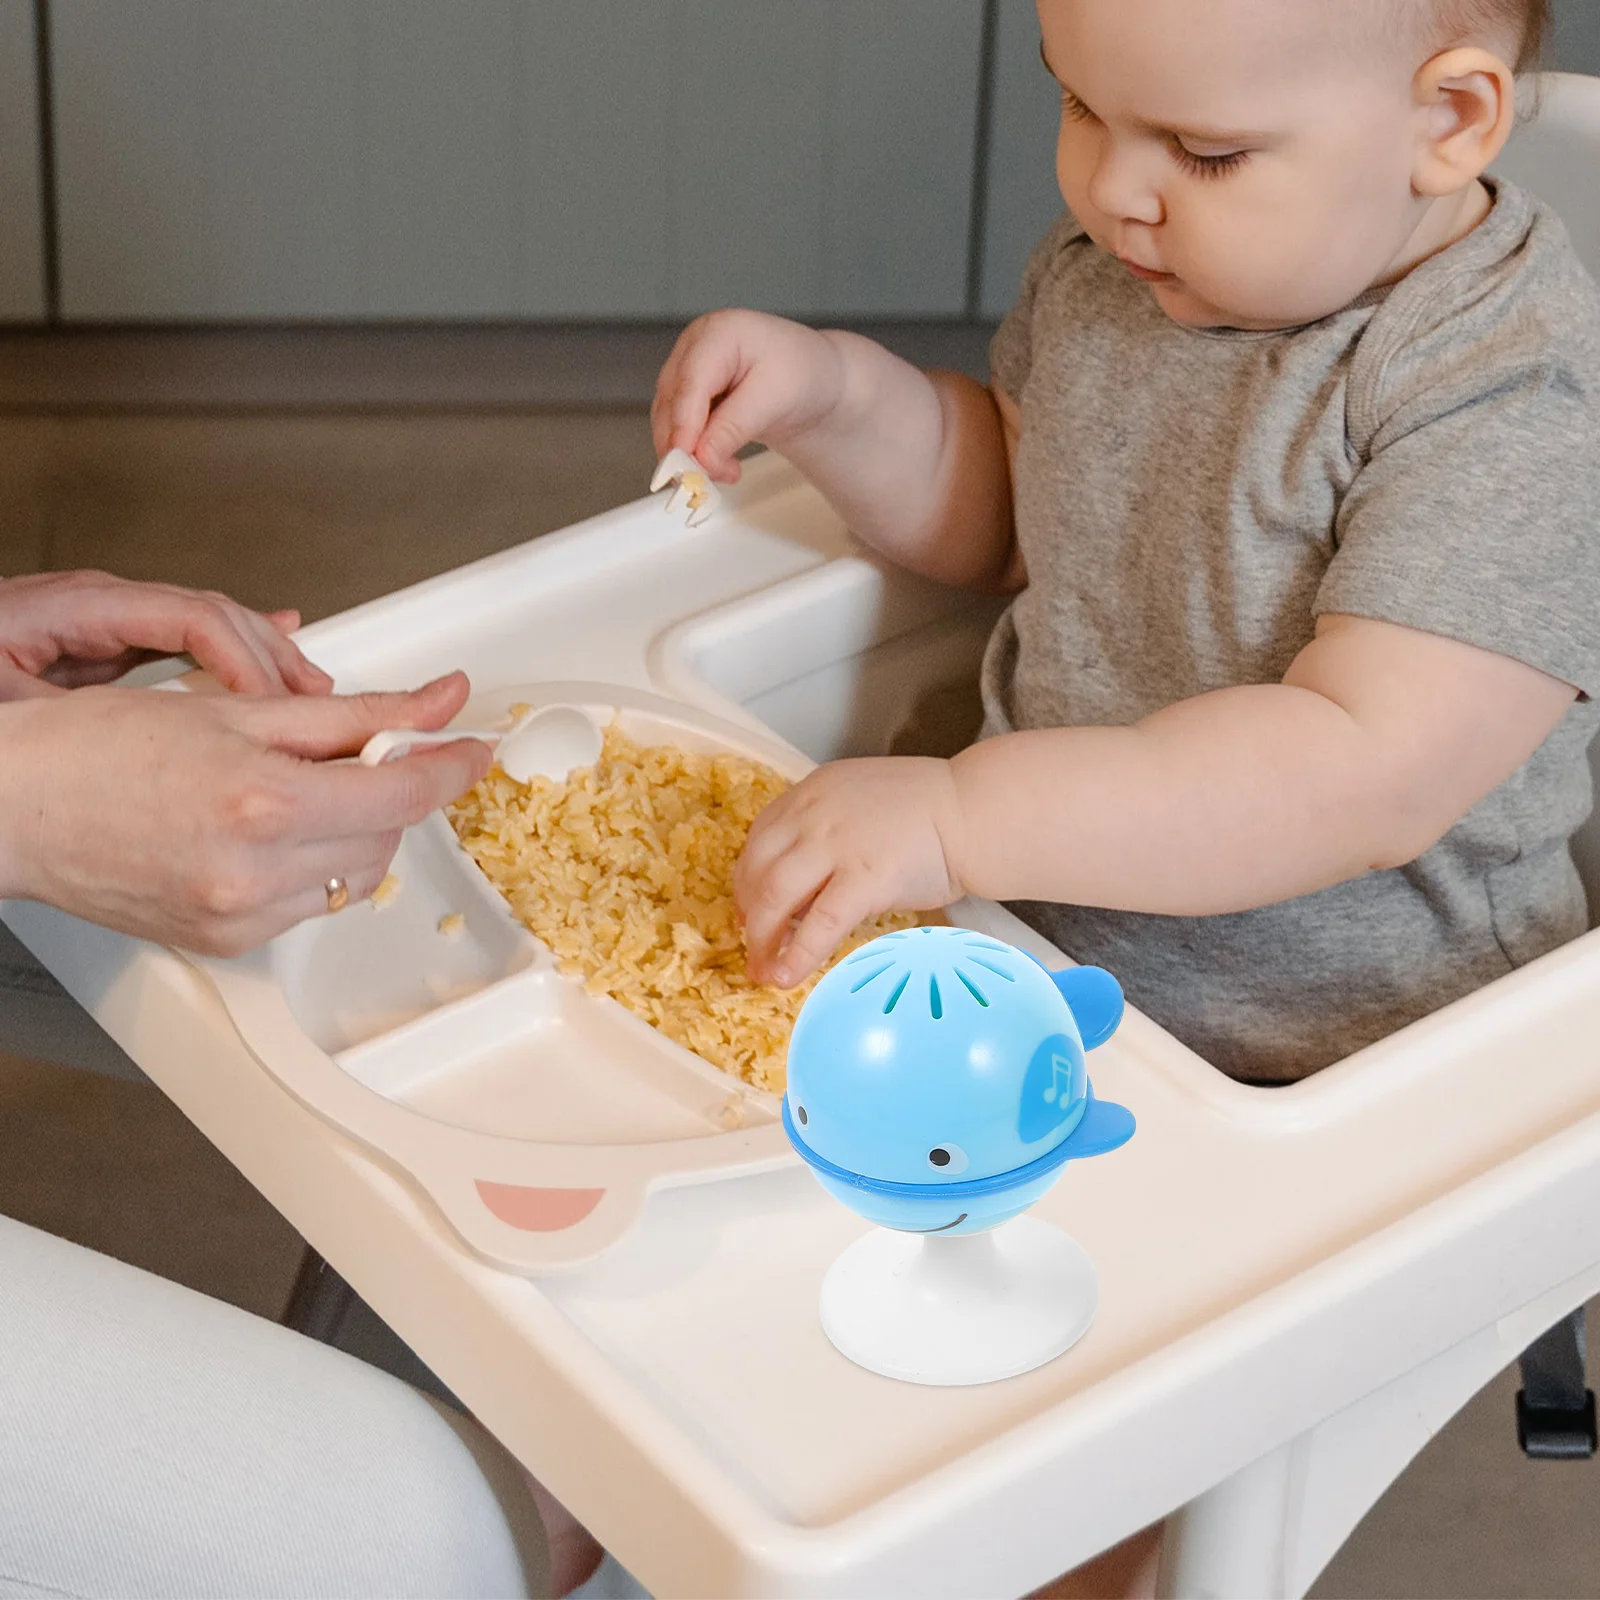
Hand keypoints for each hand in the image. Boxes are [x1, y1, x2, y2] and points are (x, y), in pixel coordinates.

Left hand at [0, 570, 333, 698]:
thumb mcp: (10, 704)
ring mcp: (105, 626)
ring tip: (311, 694)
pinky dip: (236, 668)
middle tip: (318, 699)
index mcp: (71, 608)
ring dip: (266, 661)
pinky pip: (187, 650)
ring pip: (209, 629)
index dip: (243, 659)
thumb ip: (75, 707)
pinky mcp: (106, 651)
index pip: (187, 617)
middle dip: (272, 655)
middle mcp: (97, 608)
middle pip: (211, 615)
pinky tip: (270, 680)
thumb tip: (154, 728)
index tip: (274, 705)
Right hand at [0, 672, 492, 956]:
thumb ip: (352, 714)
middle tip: (359, 753)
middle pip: (386, 834)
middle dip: (390, 789)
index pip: (403, 792)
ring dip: (356, 829)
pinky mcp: (228, 943)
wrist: (13, 809)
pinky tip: (268, 831)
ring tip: (298, 789)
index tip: (472, 748)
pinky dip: (313, 865)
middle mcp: (257, 872)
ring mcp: (242, 917)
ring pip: (356, 875)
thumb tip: (435, 705)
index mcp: (264, 802)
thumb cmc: (97, 749)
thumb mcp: (237, 708)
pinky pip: (309, 904)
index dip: (451, 767)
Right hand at [651, 310, 848, 482]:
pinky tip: (719, 464)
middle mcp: (695, 346)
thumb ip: (734, 428)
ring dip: (690, 453)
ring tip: (726, 472)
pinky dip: (694, 450)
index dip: (683, 424)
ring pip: (668, 418)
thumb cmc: (800, 374)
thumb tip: (701, 458)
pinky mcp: (688, 393)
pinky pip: (677, 426)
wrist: (811, 379)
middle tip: (707, 479)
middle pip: (671, 402)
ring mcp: (687, 368)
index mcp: (718, 333)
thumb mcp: (774, 401)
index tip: (687, 460)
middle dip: (685, 446)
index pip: (690, 383)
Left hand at [734, 757, 966, 986]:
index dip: (746, 879)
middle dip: (746, 913)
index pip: (760, 838)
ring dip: (760, 938)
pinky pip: (818, 923)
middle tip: (752, 945)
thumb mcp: (862, 803)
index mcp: (814, 791)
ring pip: (774, 895)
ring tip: (763, 967)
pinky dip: (796, 954)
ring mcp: (836, 844)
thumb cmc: (932, 812)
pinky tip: (786, 976)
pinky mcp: (864, 878)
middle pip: (756, 868)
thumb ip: (827, 833)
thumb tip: (803, 887)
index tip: (748, 907)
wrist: (976, 813)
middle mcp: (814, 813)